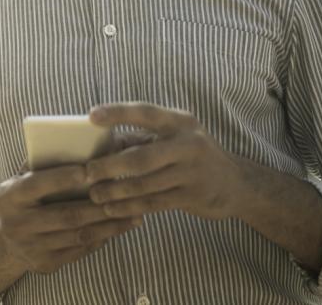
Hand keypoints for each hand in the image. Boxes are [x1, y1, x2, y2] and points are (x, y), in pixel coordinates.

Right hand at [0, 165, 142, 274]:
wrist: (5, 241)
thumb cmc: (23, 199)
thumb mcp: (20, 180)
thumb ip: (41, 166)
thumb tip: (78, 145)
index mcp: (8, 197)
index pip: (36, 185)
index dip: (62, 178)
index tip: (90, 170)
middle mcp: (16, 224)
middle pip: (66, 215)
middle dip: (99, 205)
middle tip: (125, 194)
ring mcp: (31, 248)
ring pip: (79, 235)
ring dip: (109, 224)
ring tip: (134, 214)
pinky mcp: (45, 264)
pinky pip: (80, 250)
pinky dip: (102, 238)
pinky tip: (118, 227)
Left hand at [83, 102, 248, 220]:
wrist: (236, 183)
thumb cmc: (190, 155)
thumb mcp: (172, 138)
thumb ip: (139, 138)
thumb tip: (97, 141)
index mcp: (179, 122)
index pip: (145, 113)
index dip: (118, 113)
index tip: (91, 116)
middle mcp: (189, 144)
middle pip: (140, 157)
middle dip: (109, 166)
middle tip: (86, 173)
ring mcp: (192, 172)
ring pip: (144, 184)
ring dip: (115, 191)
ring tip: (94, 194)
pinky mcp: (193, 196)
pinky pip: (153, 203)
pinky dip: (129, 207)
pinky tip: (111, 210)